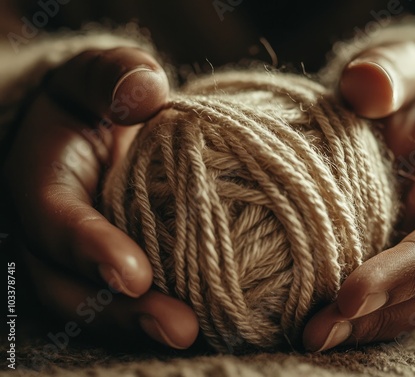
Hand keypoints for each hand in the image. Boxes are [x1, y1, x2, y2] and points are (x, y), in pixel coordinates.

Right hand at [3, 47, 198, 348]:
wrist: (92, 129)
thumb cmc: (95, 99)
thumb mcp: (99, 76)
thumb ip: (115, 76)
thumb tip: (147, 91)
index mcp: (41, 181)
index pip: (55, 220)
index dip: (89, 249)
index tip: (135, 274)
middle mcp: (50, 230)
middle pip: (69, 285)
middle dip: (120, 311)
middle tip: (180, 327)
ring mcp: (74, 256)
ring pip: (94, 305)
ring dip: (140, 326)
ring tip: (192, 334)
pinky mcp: (103, 266)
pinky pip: (121, 299)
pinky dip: (153, 314)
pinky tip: (201, 321)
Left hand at [303, 42, 414, 351]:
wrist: (410, 122)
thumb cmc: (409, 96)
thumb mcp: (404, 72)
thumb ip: (390, 74)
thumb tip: (365, 86)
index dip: (407, 270)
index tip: (350, 292)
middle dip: (380, 315)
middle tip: (318, 331)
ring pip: (413, 308)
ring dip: (364, 328)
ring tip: (311, 337)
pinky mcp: (404, 265)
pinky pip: (390, 301)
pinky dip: (357, 318)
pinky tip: (315, 323)